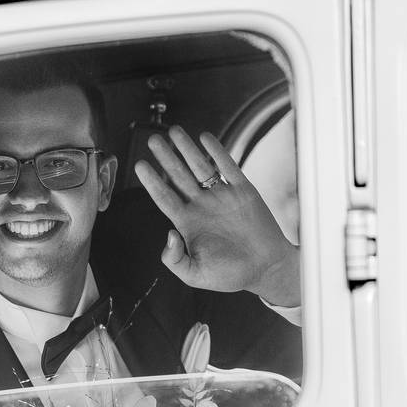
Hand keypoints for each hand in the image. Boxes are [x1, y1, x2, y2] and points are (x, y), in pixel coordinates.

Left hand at [134, 126, 299, 306]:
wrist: (266, 269)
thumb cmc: (230, 275)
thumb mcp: (195, 275)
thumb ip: (175, 259)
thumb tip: (168, 234)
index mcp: (187, 223)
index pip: (164, 197)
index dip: (151, 182)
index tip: (140, 165)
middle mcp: (201, 206)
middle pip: (178, 176)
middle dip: (165, 158)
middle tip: (153, 140)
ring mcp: (221, 196)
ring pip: (199, 167)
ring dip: (186, 149)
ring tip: (174, 131)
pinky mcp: (242, 191)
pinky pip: (227, 166)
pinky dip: (217, 151)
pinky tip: (205, 138)